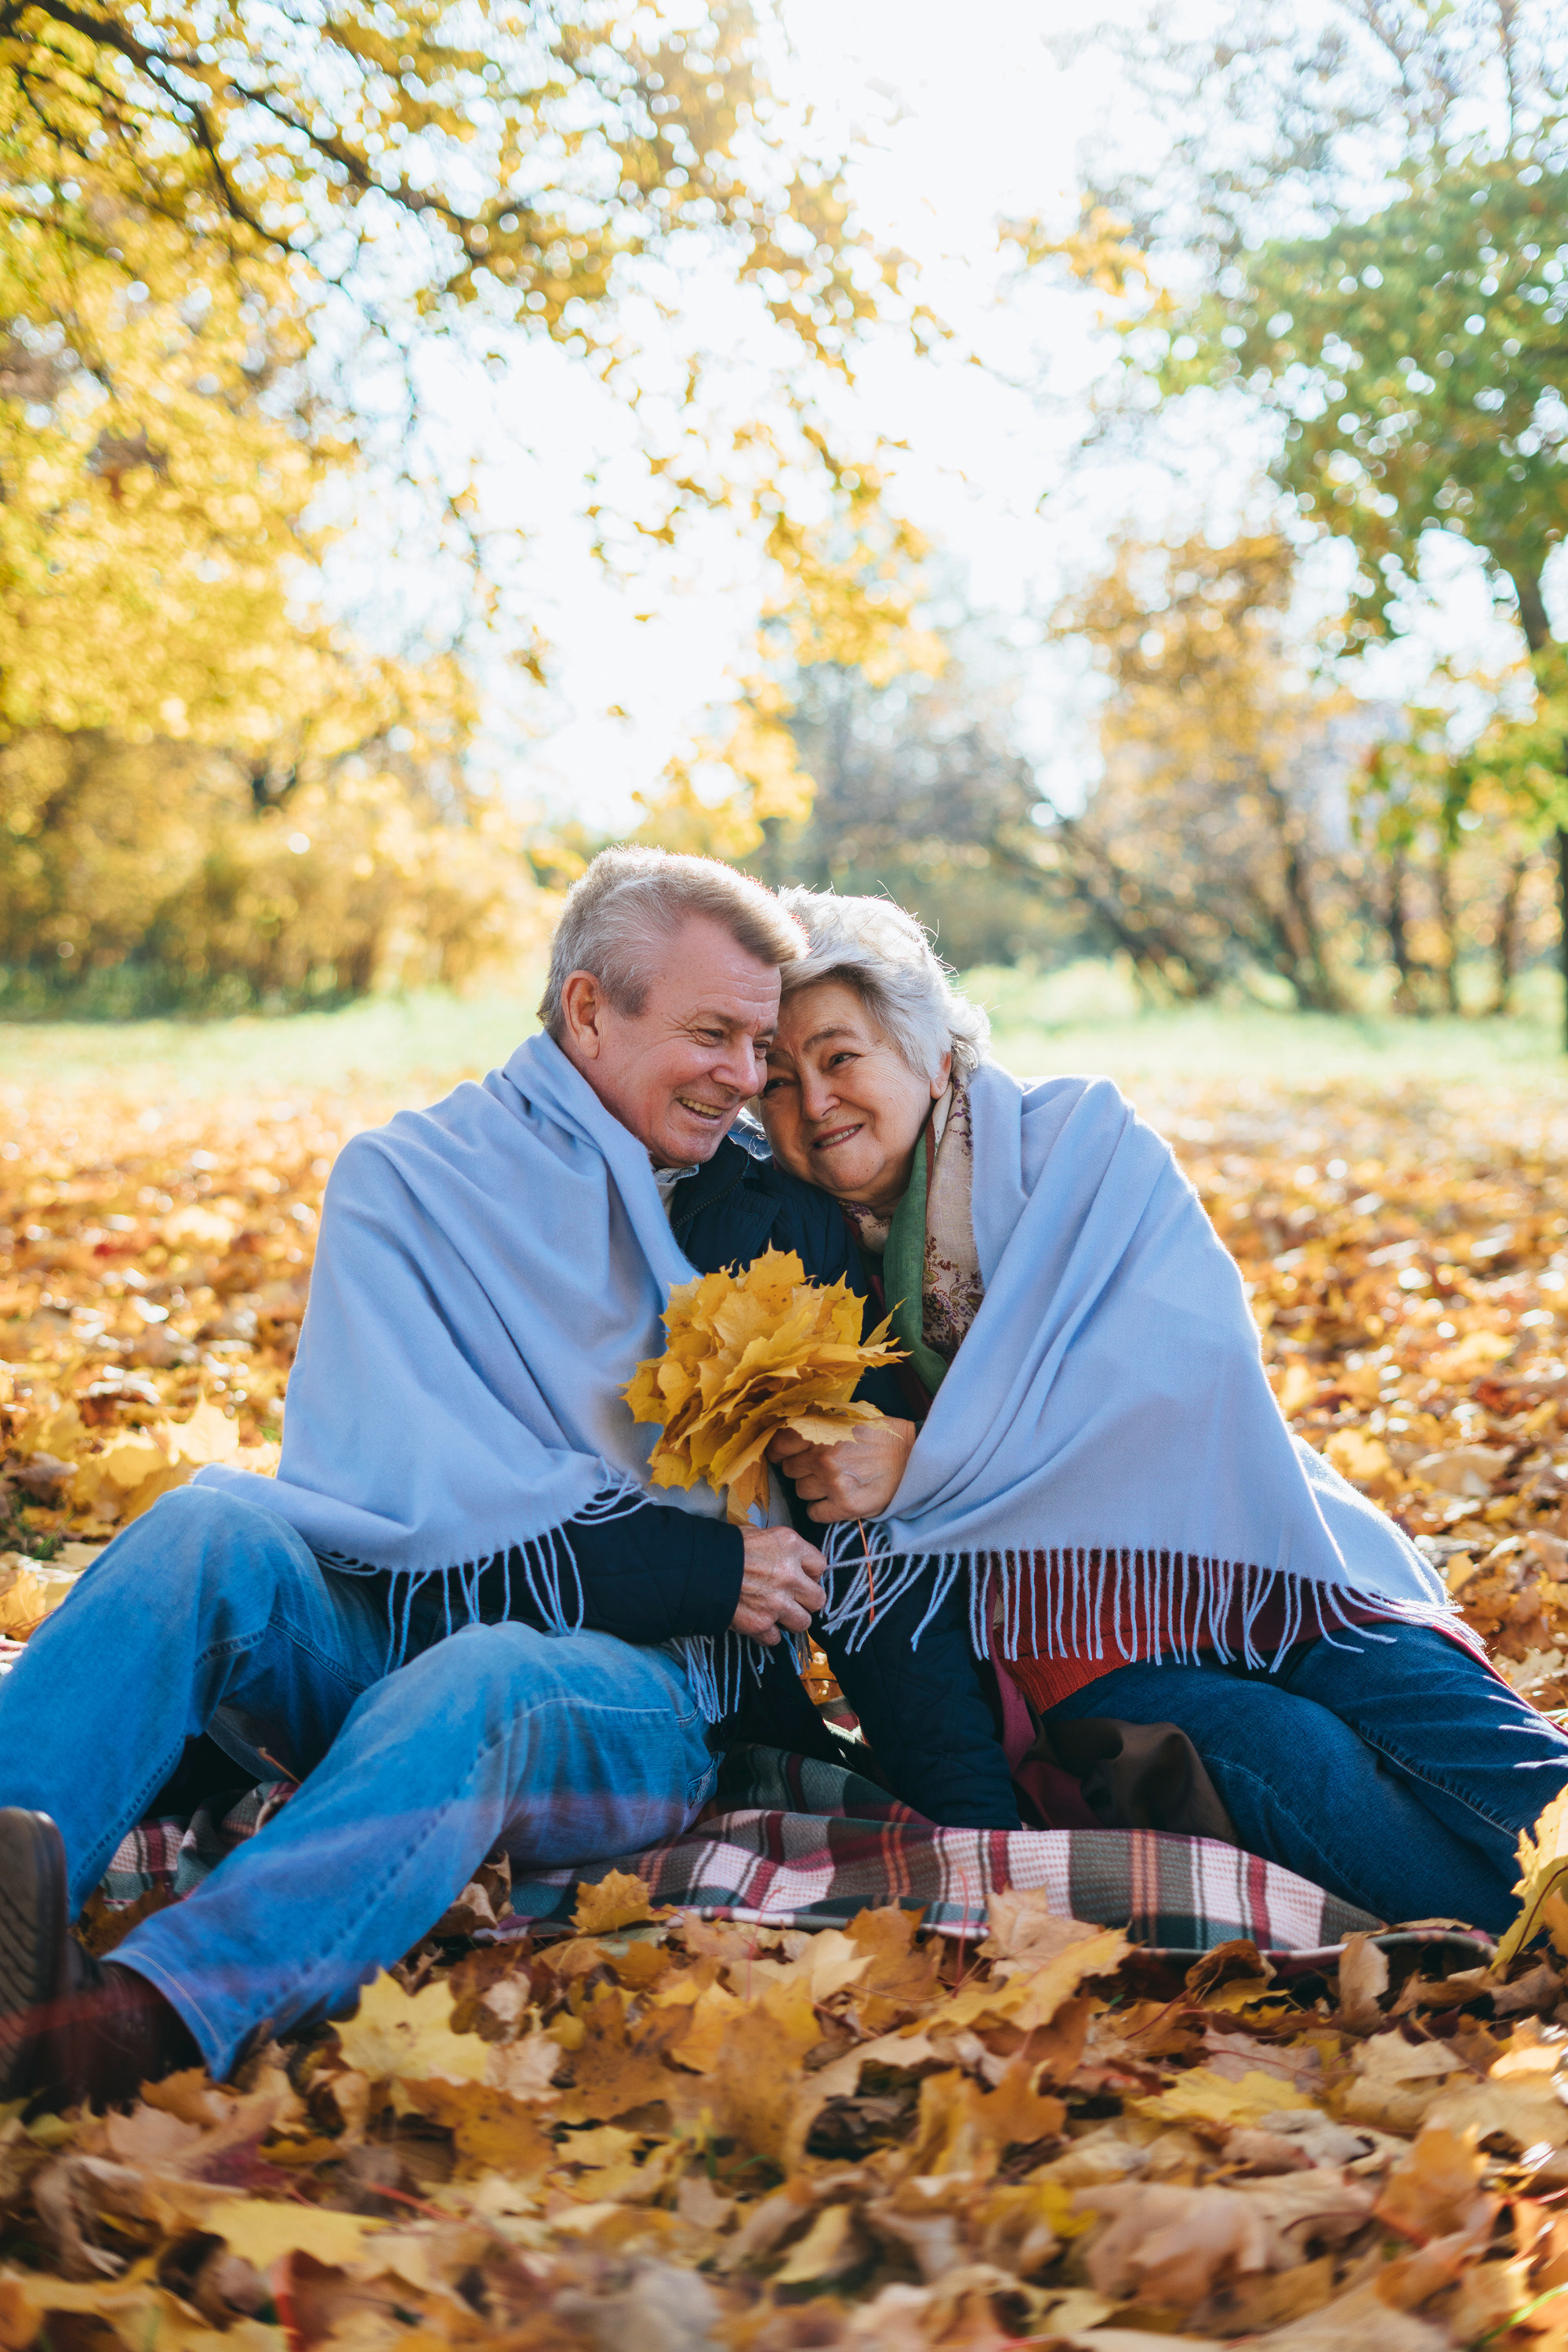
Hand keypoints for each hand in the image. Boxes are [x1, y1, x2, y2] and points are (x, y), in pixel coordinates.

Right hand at [732, 1527, 827, 1643]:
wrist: (698, 1567)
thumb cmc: (724, 1547)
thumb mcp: (757, 1534)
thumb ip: (779, 1548)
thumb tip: (787, 1558)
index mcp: (791, 1546)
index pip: (820, 1565)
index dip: (811, 1573)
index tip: (802, 1576)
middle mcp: (790, 1576)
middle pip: (818, 1598)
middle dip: (806, 1600)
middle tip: (792, 1598)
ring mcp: (777, 1603)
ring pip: (803, 1622)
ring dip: (791, 1619)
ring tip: (777, 1613)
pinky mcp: (760, 1623)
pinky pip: (775, 1638)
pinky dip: (767, 1633)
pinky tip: (758, 1622)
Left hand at [766, 1418, 915, 1522]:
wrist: (915, 1458)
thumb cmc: (882, 1436)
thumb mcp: (849, 1417)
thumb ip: (819, 1423)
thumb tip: (788, 1429)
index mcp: (822, 1431)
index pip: (780, 1444)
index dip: (780, 1450)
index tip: (785, 1453)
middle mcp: (823, 1457)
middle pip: (789, 1469)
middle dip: (800, 1467)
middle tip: (818, 1465)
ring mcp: (833, 1483)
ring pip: (800, 1490)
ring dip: (811, 1487)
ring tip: (832, 1481)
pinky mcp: (845, 1506)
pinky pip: (814, 1512)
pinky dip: (821, 1508)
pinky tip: (835, 1499)